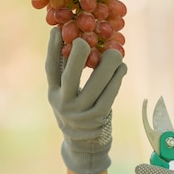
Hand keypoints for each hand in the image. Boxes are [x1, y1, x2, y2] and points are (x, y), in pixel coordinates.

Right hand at [45, 27, 126, 173]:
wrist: (82, 143)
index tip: (57, 29)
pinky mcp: (97, 118)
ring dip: (107, 67)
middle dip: (78, 57)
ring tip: (115, 53)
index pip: (51, 68)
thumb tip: (73, 36)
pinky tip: (122, 68)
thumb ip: (67, 70)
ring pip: (94, 86)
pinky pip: (108, 96)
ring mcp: (80, 113)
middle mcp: (63, 103)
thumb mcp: (65, 92)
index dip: (52, 48)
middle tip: (86, 40)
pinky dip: (117, 80)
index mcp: (53, 93)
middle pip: (69, 77)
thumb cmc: (77, 108)